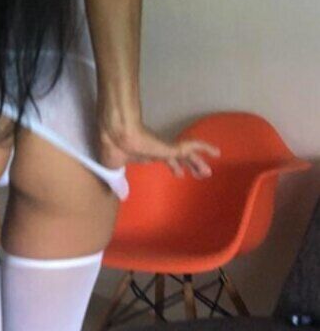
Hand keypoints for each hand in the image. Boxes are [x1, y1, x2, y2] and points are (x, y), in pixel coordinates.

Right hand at [97, 116, 220, 178]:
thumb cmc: (113, 149)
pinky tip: (217, 153)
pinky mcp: (172, 147)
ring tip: (208, 172)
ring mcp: (166, 147)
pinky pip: (193, 147)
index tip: (179, 173)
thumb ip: (119, 180)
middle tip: (198, 174)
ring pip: (187, 156)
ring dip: (197, 164)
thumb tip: (120, 194)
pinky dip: (205, 148)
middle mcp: (158, 149)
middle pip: (177, 159)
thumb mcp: (115, 168)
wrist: (118, 136)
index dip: (172, 166)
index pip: (163, 159)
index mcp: (145, 152)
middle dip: (188, 166)